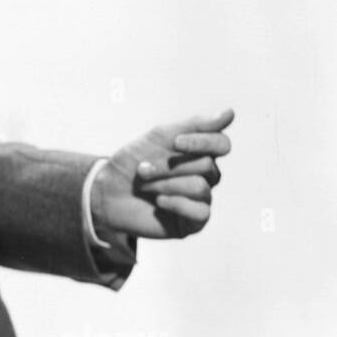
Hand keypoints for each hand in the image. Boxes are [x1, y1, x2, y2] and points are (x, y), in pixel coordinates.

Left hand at [92, 108, 234, 240]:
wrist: (106, 193)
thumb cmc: (132, 163)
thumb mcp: (159, 137)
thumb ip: (194, 125)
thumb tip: (230, 113)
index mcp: (200, 154)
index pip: (221, 144)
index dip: (203, 142)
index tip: (176, 142)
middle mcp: (206, 177)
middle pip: (206, 165)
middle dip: (169, 166)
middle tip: (142, 170)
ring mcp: (201, 200)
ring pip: (200, 187)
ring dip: (165, 184)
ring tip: (144, 185)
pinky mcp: (193, 223)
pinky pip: (201, 212)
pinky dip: (176, 203)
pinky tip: (158, 202)